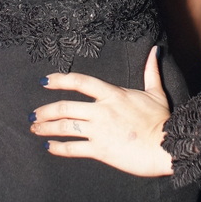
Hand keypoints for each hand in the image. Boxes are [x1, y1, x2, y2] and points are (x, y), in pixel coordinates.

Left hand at [30, 47, 172, 176]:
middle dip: (45, 111)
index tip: (45, 81)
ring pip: (65, 127)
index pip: (80, 82)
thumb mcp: (156, 92)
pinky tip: (49, 148)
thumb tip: (155, 51)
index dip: (60, 80)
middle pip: (65, 107)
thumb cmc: (162, 120)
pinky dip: (58, 148)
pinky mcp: (100, 150)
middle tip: (33, 115)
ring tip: (35, 130)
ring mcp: (99, 131)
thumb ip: (150, 71)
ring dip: (46, 128)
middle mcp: (102, 110)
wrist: (166, 146)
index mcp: (112, 94)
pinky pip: (73, 148)